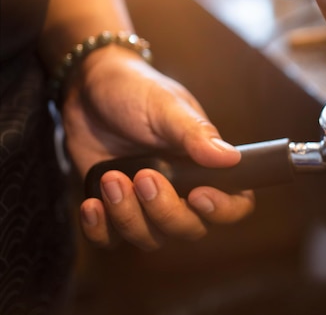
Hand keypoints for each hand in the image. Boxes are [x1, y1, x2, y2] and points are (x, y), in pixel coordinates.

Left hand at [63, 45, 254, 249]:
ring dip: (128, 216)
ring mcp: (147, 203)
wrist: (90, 88)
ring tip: (111, 178)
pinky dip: (100, 229)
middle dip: (165, 211)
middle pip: (190, 228)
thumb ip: (196, 134)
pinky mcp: (114, 208)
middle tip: (144, 177)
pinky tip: (92, 204)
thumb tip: (232, 158)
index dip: (222, 210)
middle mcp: (182, 189)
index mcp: (206, 165)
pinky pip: (112, 239)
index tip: (198, 195)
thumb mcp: (166, 106)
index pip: (234, 203)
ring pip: (151, 238)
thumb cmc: (136, 90)